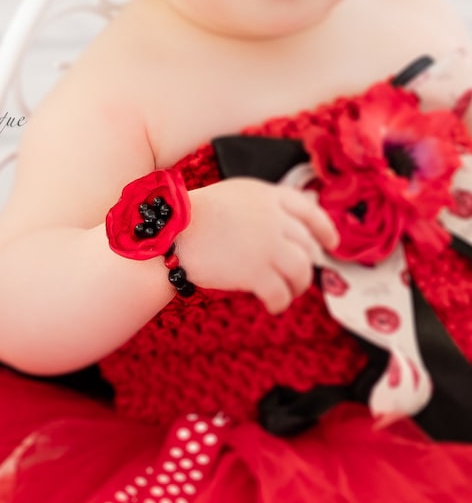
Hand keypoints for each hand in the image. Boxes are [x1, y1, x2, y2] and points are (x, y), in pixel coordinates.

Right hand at [177, 178, 338, 313]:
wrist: (171, 233)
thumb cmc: (194, 217)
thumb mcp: (234, 197)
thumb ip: (263, 207)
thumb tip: (288, 227)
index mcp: (268, 196)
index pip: (310, 210)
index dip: (325, 229)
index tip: (331, 243)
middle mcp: (273, 218)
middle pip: (307, 246)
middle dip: (307, 266)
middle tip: (298, 279)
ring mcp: (267, 245)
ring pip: (301, 272)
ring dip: (297, 287)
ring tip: (286, 295)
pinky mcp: (255, 271)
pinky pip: (280, 293)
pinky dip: (280, 303)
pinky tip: (273, 306)